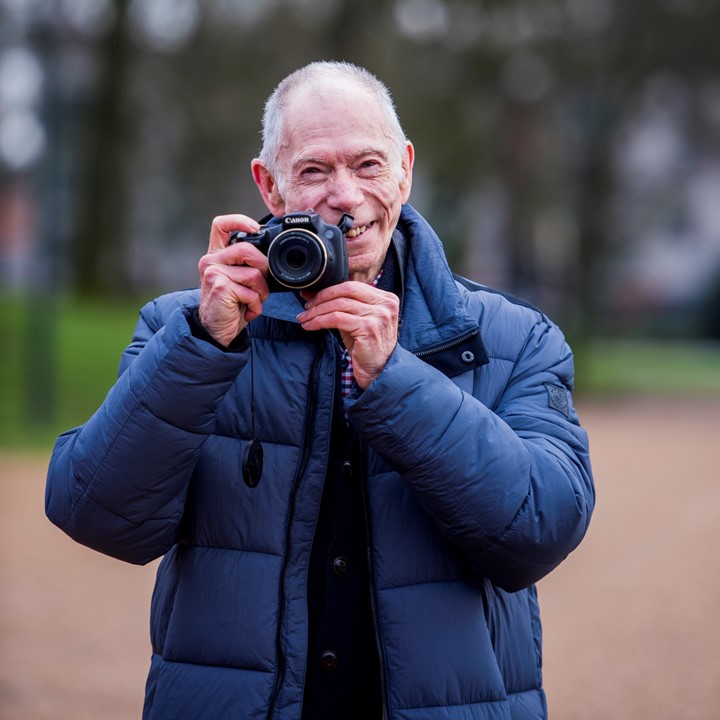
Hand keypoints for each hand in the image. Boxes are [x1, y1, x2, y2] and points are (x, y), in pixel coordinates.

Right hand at [198, 214, 269, 346]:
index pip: (221, 225)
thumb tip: (271, 259)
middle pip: (248, 250)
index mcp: (216, 255)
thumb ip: (247, 265)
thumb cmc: (230, 306)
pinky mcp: (219, 287)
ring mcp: (213, 273)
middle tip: (260, 287)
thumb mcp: (238, 281)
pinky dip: (256, 306)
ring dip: (262, 293)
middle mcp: (210, 261)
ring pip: (254, 274)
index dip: (239, 221)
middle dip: (263, 270)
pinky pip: (252, 293)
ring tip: (252, 302)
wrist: (216, 331)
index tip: (256, 229)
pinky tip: (246, 312)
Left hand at [297, 282, 399, 388]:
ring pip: (339, 305)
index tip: (311, 298)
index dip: (329, 290)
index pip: (352, 286)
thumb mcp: (354, 320)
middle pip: (346, 290)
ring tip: (305, 318)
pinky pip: (337, 319)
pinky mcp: (369, 328)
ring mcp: (379, 316)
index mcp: (386, 298)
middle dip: (322, 297)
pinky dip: (320, 321)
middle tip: (306, 307)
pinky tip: (311, 326)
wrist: (379, 370)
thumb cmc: (366, 345)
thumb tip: (310, 293)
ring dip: (317, 311)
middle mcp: (385, 304)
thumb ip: (338, 304)